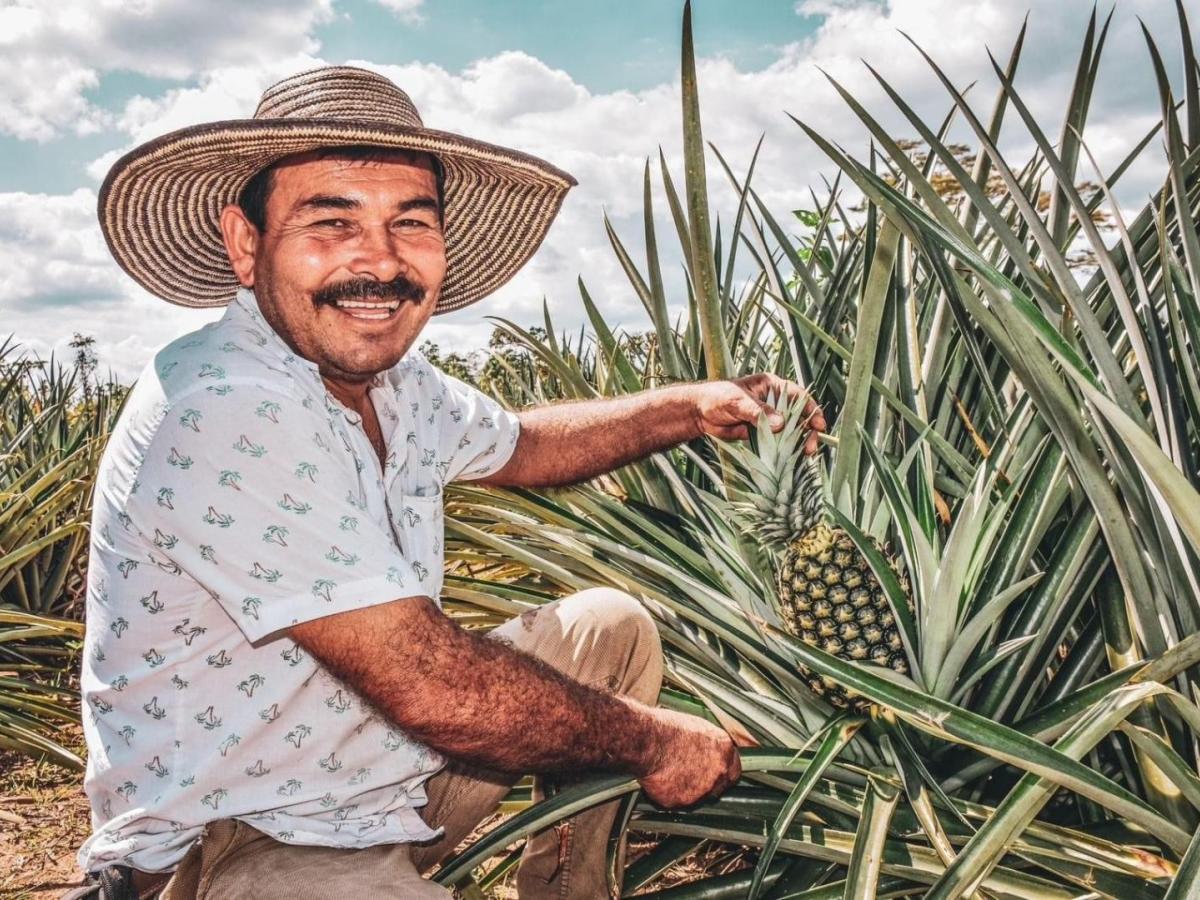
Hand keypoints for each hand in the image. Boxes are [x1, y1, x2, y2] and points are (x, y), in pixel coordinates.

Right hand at [637, 706, 740, 807]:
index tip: (711, 772)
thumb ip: (710, 744)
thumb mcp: (697, 727)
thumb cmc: (667, 728)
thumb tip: (709, 751)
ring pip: (696, 797)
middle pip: (718, 788)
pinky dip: (668, 794)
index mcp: (724, 750)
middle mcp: (719, 772)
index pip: (734, 771)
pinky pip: (676, 802)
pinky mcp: (683, 802)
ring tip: (667, 771)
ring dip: (686, 789)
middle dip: (706, 785)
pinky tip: (658, 779)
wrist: (649, 740)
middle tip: (687, 774)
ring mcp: (702, 790)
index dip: (721, 773)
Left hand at [692, 373, 825, 452]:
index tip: (818, 424)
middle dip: (808, 430)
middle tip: (810, 446)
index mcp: (772, 386)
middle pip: (799, 416)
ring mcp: (770, 418)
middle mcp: (775, 402)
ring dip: (800, 442)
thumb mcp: (738, 402)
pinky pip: (779, 441)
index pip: (798, 396)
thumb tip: (781, 424)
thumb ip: (759, 412)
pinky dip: (787, 449)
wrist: (699, 413)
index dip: (811, 410)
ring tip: (805, 455)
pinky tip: (793, 459)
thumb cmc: (717, 398)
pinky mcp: (763, 432)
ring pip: (792, 430)